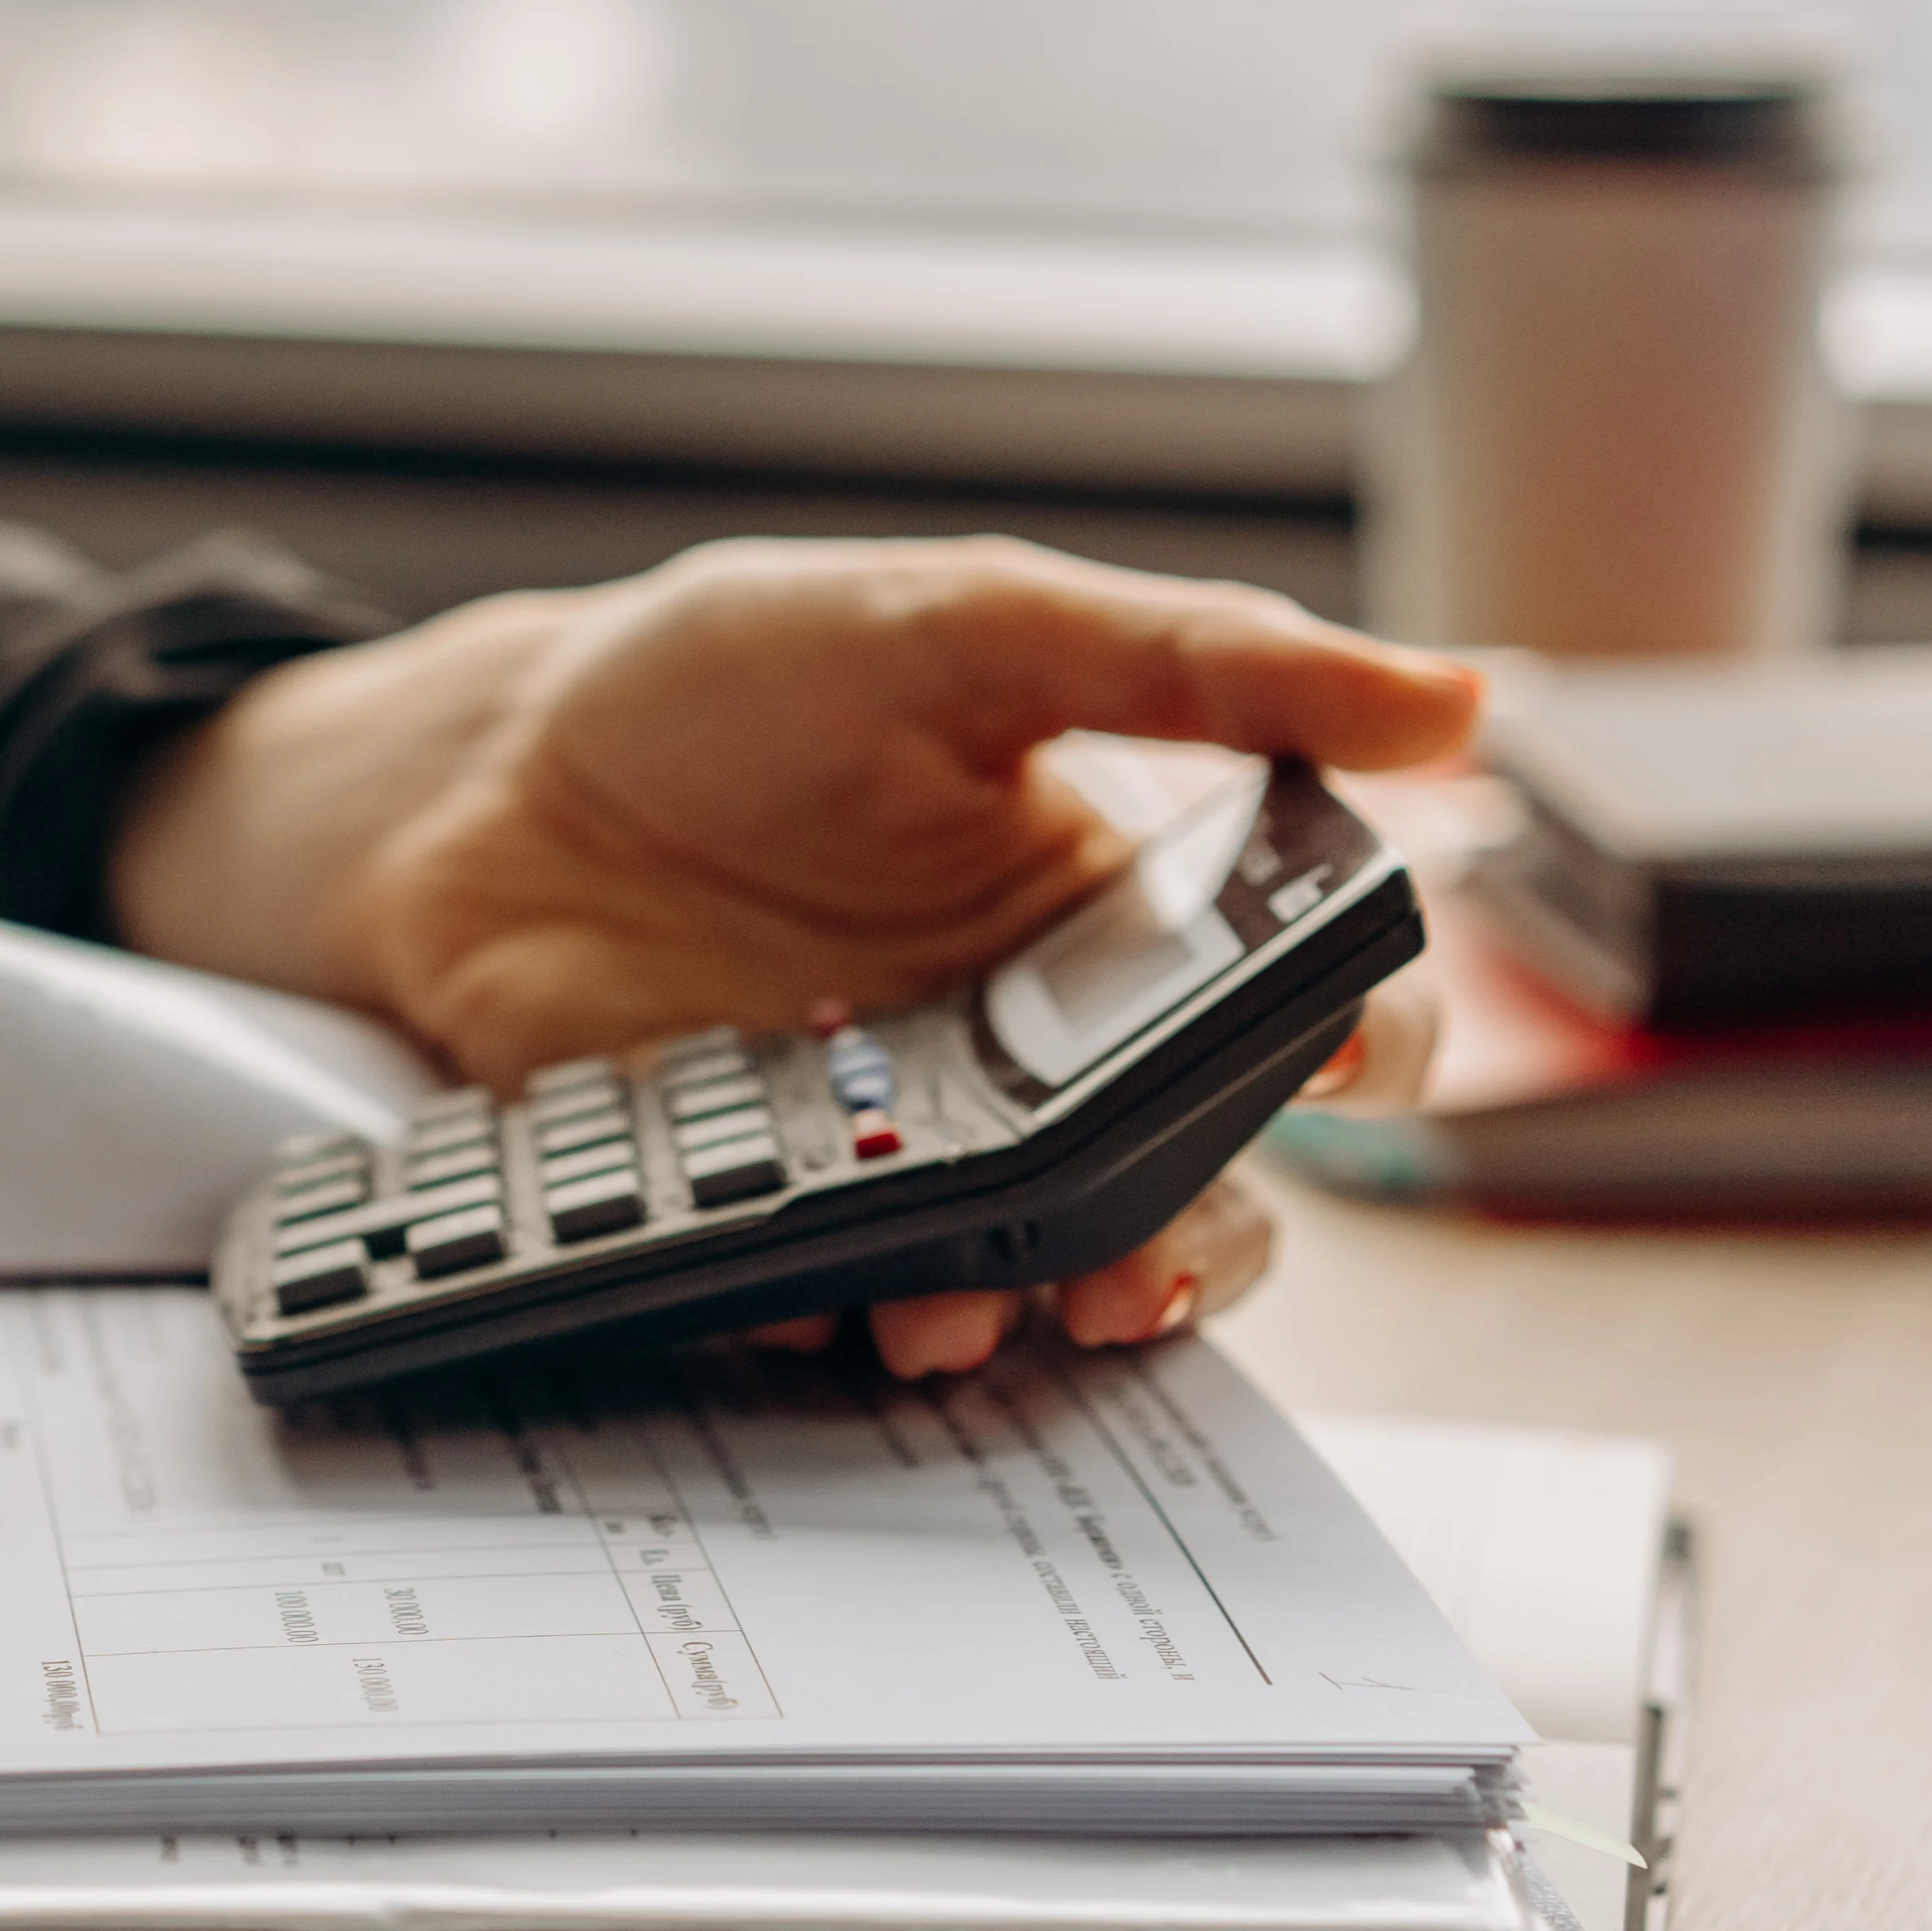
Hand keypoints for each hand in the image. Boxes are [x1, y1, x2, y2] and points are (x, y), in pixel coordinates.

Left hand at [109, 536, 1481, 1373]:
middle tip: (1154, 1251)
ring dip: (1034, 1301)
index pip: (1307, 1002)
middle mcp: (1033, 1041)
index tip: (1341, 1060)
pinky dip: (840, 1305)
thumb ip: (1192, 661)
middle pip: (1193, 1178)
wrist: (482, 776)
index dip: (1359, 1046)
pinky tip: (825, 1291)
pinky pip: (836, 1286)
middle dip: (1199, 1236)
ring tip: (986, 1308)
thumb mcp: (966, 622)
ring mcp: (900, 1130)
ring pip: (1036, 1263)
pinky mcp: (761, 1193)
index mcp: (1119, 906)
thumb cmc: (729, 679)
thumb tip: (1449, 694)